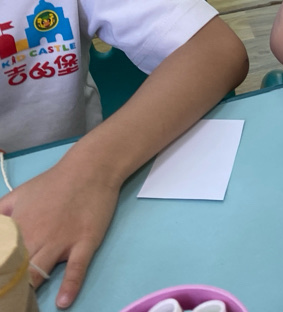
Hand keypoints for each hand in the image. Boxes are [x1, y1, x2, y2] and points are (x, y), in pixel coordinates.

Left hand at [0, 157, 119, 308]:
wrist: (91, 169)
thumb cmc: (53, 183)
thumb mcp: (16, 195)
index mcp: (17, 226)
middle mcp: (37, 237)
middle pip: (16, 270)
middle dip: (9, 285)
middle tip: (7, 297)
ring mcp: (63, 241)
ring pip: (40, 273)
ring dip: (29, 291)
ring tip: (24, 304)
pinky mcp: (85, 242)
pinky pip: (76, 268)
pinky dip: (70, 286)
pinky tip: (63, 302)